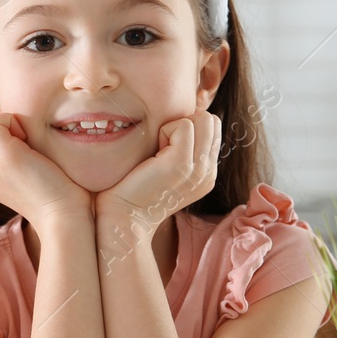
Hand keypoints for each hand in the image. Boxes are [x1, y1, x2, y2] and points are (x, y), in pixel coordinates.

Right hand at [0, 112, 92, 227]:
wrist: (63, 216)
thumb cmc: (54, 192)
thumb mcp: (21, 172)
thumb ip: (9, 152)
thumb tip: (11, 126)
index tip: (19, 142)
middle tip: (22, 139)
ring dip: (3, 121)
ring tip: (25, 143)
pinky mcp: (4, 158)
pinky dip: (12, 121)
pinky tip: (30, 141)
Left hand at [95, 109, 220, 235]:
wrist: (124, 218)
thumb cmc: (133, 190)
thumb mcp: (166, 168)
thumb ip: (180, 149)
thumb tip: (182, 120)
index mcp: (206, 174)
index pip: (213, 130)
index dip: (187, 128)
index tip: (165, 148)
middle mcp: (209, 173)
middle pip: (212, 121)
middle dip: (185, 124)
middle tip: (162, 147)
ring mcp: (199, 169)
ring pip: (204, 119)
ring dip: (175, 127)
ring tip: (159, 152)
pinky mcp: (183, 164)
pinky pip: (184, 125)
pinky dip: (165, 131)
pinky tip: (153, 155)